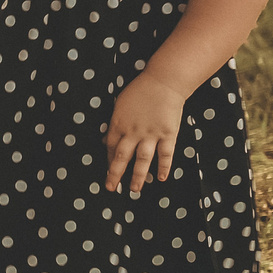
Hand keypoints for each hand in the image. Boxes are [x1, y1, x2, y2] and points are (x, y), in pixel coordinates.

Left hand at [103, 75, 183, 193]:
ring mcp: (151, 134)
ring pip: (142, 160)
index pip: (110, 146)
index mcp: (118, 123)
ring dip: (138, 176)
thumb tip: (104, 140)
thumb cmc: (139, 91)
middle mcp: (133, 131)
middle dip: (115, 174)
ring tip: (134, 190)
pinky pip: (165, 154)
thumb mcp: (119, 105)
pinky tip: (162, 178)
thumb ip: (114, 123)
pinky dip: (164, 167)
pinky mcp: (168, 134)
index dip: (108, 161)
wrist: (163, 83)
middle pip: (122, 157)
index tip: (108, 172)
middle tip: (111, 188)